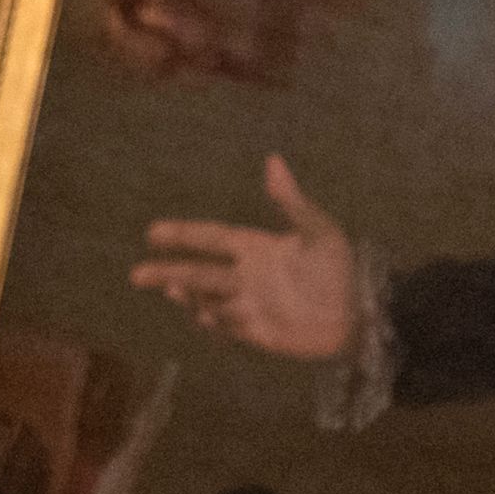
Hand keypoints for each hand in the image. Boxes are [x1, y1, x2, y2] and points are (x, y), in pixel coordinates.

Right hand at [131, 155, 357, 360]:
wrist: (357, 313)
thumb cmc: (341, 268)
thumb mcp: (320, 230)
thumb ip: (291, 202)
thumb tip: (273, 161)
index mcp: (256, 248)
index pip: (211, 238)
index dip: (183, 235)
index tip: (152, 233)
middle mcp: (245, 275)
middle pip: (198, 272)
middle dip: (168, 271)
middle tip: (136, 275)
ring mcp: (248, 305)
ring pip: (207, 299)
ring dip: (188, 295)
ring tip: (171, 288)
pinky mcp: (255, 333)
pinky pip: (227, 326)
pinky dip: (213, 322)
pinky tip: (203, 315)